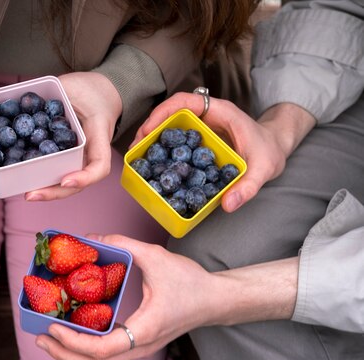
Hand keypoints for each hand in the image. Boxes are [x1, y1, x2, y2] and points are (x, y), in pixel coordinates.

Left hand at [24, 71, 121, 200]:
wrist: (98, 93)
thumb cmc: (92, 91)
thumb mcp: (78, 88)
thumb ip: (56, 93)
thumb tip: (26, 101)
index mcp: (98, 139)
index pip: (99, 166)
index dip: (84, 177)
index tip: (65, 180)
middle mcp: (88, 154)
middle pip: (76, 183)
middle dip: (54, 192)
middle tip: (31, 195)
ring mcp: (76, 158)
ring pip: (63, 181)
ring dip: (44, 189)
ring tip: (26, 193)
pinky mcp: (64, 155)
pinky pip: (53, 169)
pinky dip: (38, 175)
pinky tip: (20, 177)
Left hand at [35, 234, 214, 359]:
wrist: (215, 301)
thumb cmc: (191, 282)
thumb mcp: (156, 256)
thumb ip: (123, 245)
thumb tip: (93, 237)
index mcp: (145, 329)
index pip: (102, 349)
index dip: (73, 342)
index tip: (52, 326)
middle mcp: (142, 346)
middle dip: (64, 355)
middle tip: (41, 337)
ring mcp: (142, 349)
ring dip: (73, 355)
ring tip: (51, 338)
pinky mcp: (141, 344)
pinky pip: (110, 356)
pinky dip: (87, 350)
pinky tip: (74, 333)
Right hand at [133, 93, 314, 211]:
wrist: (275, 149)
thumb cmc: (270, 152)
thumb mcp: (263, 170)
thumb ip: (247, 187)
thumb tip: (227, 205)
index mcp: (221, 112)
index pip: (186, 102)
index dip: (163, 112)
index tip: (148, 131)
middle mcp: (207, 116)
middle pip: (171, 113)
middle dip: (149, 127)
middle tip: (135, 149)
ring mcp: (200, 127)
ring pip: (169, 125)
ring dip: (151, 139)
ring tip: (137, 157)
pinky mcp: (197, 140)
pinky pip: (175, 140)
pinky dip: (161, 149)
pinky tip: (152, 165)